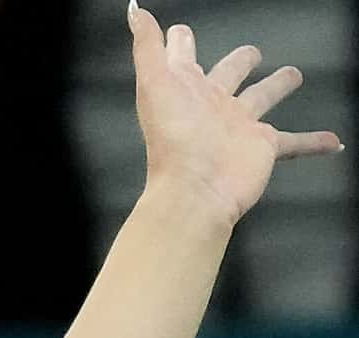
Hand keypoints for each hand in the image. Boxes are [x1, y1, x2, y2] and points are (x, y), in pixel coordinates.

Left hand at [126, 5, 341, 229]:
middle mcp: (212, 104)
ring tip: (294, 75)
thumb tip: (134, 9)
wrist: (195, 189)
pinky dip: (314, 141)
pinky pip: (294, 142)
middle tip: (252, 52)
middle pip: (229, 74)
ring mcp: (239, 126)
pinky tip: (335, 141)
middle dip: (239, 62)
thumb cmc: (174, 136)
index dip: (180, 43)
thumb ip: (147, 45)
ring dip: (278, 86)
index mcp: (186, 88)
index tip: (181, 34)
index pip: (181, 57)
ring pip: (263, 99)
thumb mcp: (155, 82)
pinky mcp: (262, 147)